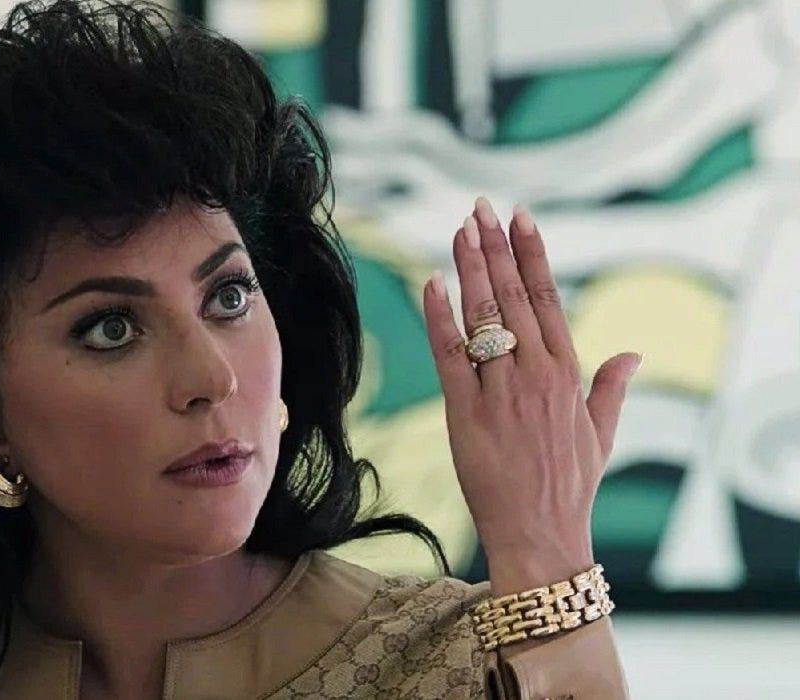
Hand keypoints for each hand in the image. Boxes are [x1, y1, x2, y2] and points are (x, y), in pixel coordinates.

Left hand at [421, 197, 641, 594]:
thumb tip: (632, 352)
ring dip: (469, 269)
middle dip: (495, 247)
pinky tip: (431, 283)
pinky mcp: (466, 413)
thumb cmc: (569, 485)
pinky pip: (449, 356)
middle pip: (511, 297)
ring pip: (481, 318)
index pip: (547, 299)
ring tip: (459, 229)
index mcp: (567, 374)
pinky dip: (440, 318)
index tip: (521, 218)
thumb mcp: (601, 434)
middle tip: (480, 207)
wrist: (540, 533)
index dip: (532, 254)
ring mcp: (500, 392)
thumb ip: (611, 388)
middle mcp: (535, 374)